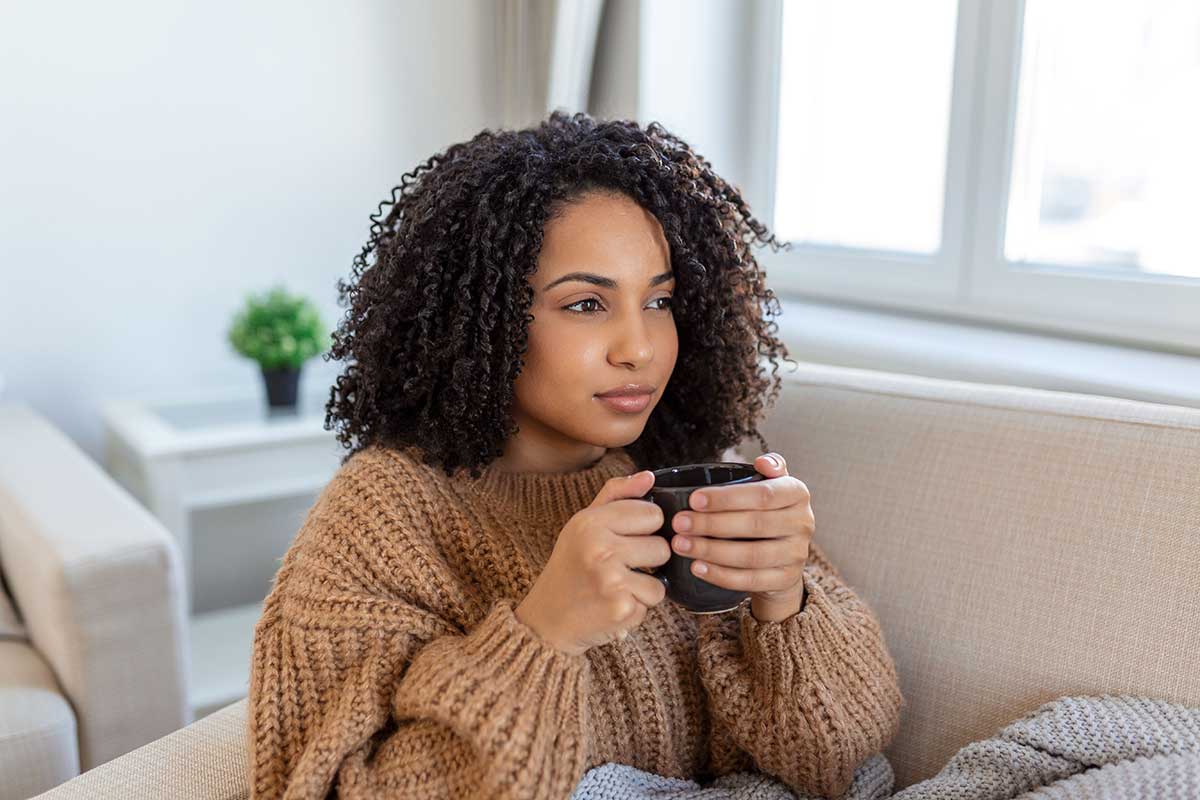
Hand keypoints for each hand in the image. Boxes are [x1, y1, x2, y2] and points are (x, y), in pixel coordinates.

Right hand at [515, 470, 669, 655]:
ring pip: (660, 581)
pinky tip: (612, 606)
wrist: (547, 620)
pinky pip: (650, 605)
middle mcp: (600, 548)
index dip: (645, 528)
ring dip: (644, 589)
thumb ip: (616, 496)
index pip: (652, 514)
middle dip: (647, 561)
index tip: (627, 539)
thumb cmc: (569, 568)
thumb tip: (649, 476)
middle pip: (662, 547)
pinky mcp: (621, 609)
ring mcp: (611, 581)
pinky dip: (636, 608)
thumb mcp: (583, 525)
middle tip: (619, 568)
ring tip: (616, 588)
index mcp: (591, 522)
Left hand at [669, 452, 812, 621]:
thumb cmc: (768, 512)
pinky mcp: (786, 580)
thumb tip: (762, 461)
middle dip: (711, 524)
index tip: (694, 499)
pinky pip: (750, 580)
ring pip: (751, 555)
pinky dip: (721, 575)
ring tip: (681, 544)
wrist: (785, 555)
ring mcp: (797, 554)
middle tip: (679, 523)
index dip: (727, 498)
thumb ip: (769, 469)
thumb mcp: (771, 485)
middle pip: (754, 524)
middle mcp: (802, 523)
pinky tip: (697, 567)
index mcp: (797, 493)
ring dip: (711, 550)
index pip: (763, 494)